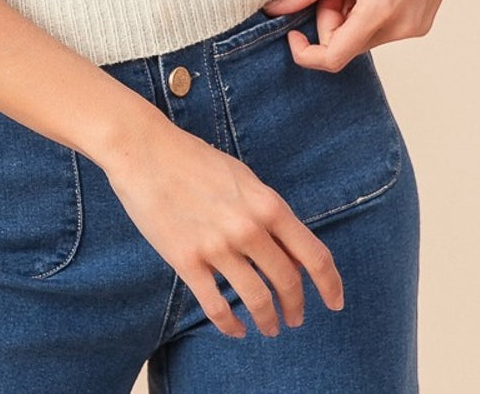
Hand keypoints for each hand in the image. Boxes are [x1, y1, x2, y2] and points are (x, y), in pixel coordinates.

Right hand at [103, 110, 343, 337]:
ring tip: (269, 328)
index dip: (330, 285)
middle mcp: (248, 228)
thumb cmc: (192, 158)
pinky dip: (231, 325)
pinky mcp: (187, 260)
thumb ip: (266, 212)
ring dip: (267, 320)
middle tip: (295, 318)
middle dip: (295, 307)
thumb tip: (288, 250)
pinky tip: (236, 329)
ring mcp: (217, 246)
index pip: (314, 255)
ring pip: (256, 299)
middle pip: (288, 282)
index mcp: (267, 204)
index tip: (335, 302)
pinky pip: (217, 306)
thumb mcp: (242, 177)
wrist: (144, 150)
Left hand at [263, 0, 469, 71]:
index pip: (334, 57)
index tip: (291, 30)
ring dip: (350, 14)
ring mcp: (416, 27)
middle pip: (346, 43)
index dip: (305, 51)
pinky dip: (368, 12)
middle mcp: (403, 27)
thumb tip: (275, 9)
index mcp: (381, 11)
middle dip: (331, 17)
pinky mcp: (421, 23)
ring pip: (363, 36)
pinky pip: (382, 29)